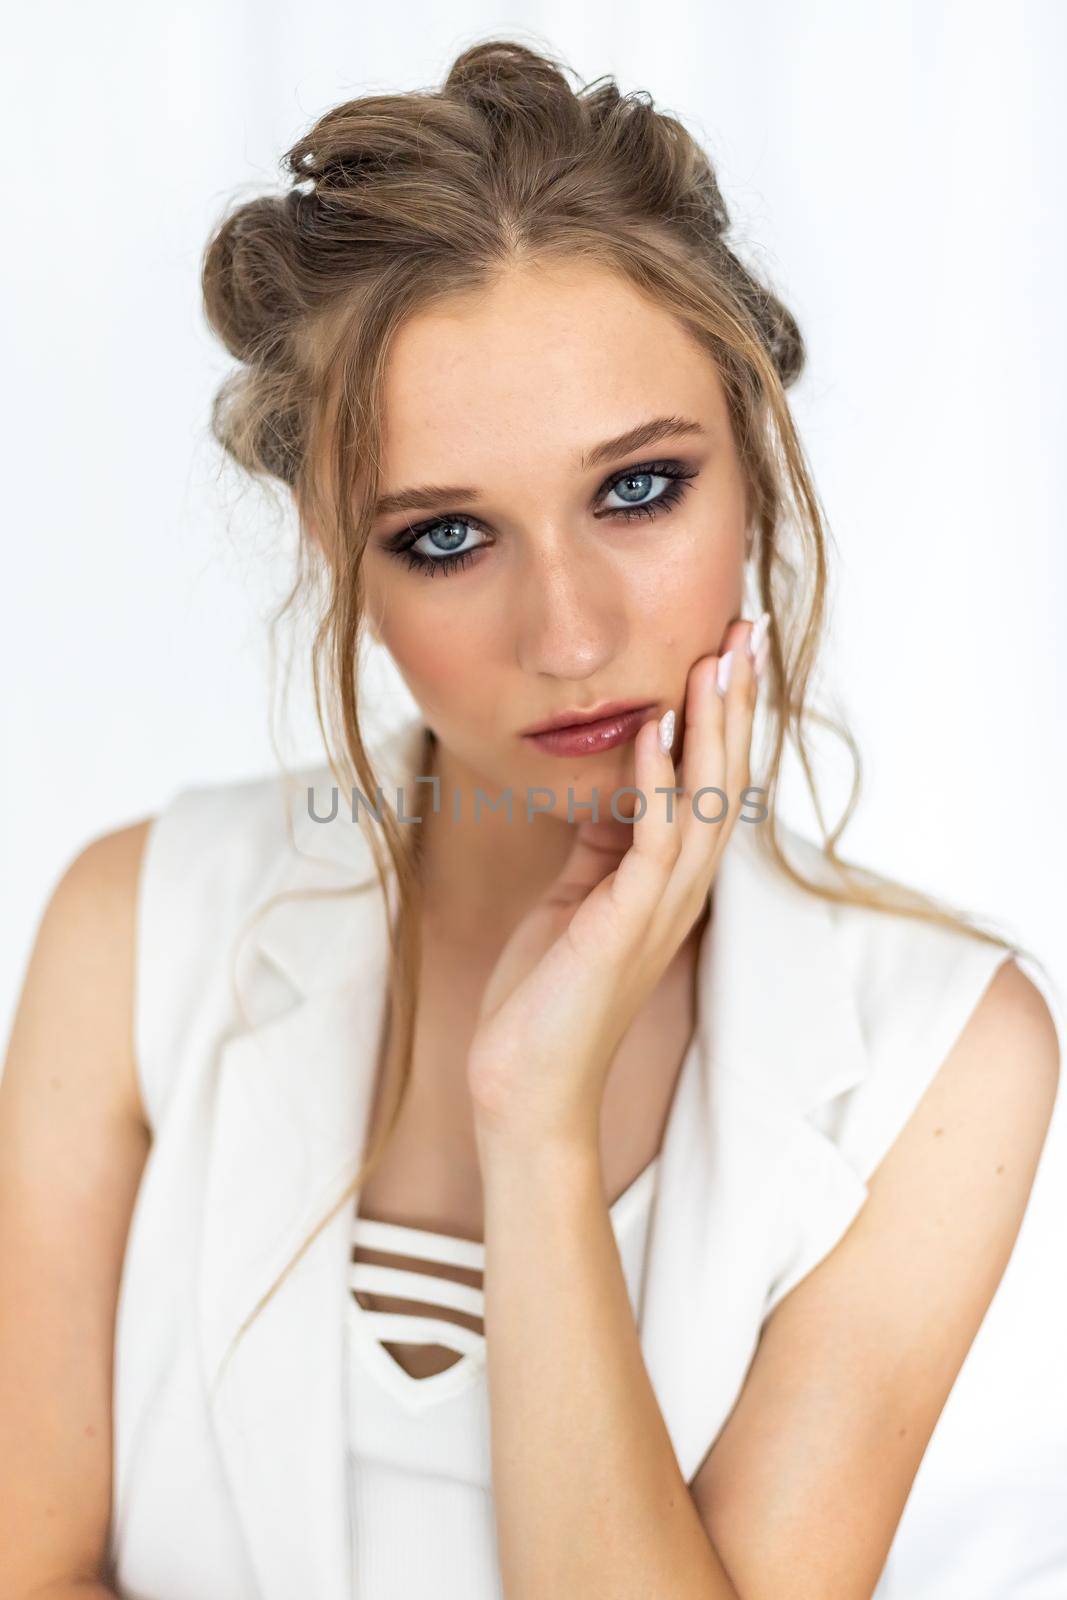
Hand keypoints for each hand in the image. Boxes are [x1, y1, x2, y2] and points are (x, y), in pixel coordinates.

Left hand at [467, 614, 765, 1153]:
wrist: (526, 1084)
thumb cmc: (549, 992)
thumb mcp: (579, 892)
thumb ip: (609, 837)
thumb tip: (626, 775)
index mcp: (670, 879)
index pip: (712, 781)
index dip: (722, 714)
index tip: (726, 646)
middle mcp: (681, 889)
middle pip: (727, 779)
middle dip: (735, 701)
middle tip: (745, 627)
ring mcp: (660, 908)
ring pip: (707, 801)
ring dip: (713, 726)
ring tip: (718, 657)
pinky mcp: (627, 924)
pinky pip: (655, 840)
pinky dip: (661, 783)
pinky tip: (656, 729)